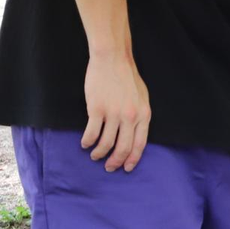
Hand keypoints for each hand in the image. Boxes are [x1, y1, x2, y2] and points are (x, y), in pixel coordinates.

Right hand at [81, 51, 150, 171]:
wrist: (113, 60)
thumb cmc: (127, 78)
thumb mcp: (142, 98)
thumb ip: (140, 115)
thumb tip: (135, 134)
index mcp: (144, 114)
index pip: (140, 144)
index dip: (133, 158)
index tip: (127, 168)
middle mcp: (130, 117)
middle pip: (123, 147)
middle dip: (115, 161)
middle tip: (109, 167)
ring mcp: (113, 114)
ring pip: (106, 143)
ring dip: (99, 153)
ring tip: (95, 155)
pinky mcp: (97, 109)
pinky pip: (91, 133)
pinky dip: (87, 142)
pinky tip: (85, 143)